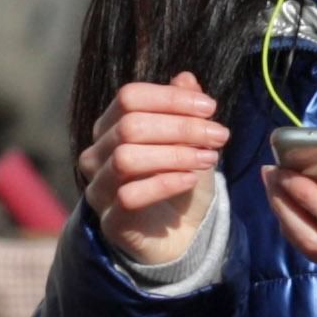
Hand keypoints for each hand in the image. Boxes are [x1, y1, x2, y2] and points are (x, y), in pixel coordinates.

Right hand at [79, 71, 227, 268]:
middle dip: (181, 127)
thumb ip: (183, 111)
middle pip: (130, 126)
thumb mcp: (189, 144)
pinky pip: (130, 195)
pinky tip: (192, 179)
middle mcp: (97, 155)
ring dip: (175, 154)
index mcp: (111, 128)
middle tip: (219, 135)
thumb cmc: (179, 183)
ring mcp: (99, 188)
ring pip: (126, 158)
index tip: (210, 108)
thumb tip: (186, 78)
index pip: (129, 97)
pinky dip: (166, 183)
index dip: (170, 98)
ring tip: (208, 158)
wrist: (178, 238)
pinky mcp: (111, 221)